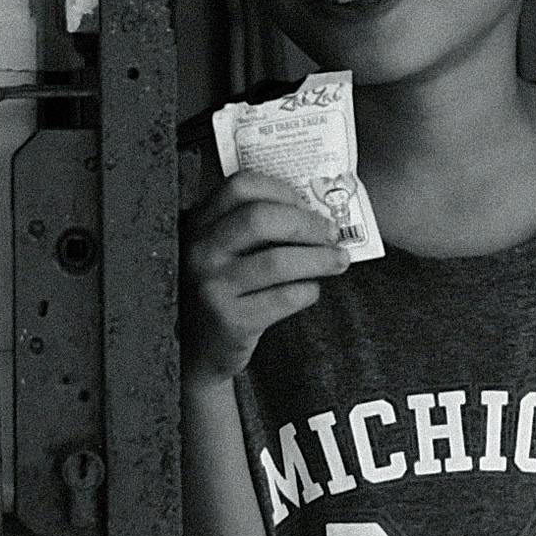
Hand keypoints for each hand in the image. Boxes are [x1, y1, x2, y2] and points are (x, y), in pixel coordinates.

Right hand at [184, 167, 343, 387]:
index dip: (281, 190)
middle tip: (331, 233)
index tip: (306, 204)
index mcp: (198, 223)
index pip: (240, 187)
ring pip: (278, 261)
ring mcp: (212, 286)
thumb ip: (250, 226)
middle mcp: (200, 251)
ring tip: (338, 260)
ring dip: (319, 258)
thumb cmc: (222, 290)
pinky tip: (310, 290)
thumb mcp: (220, 250)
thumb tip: (313, 211)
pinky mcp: (230, 320)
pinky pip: (284, 298)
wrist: (197, 348)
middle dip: (307, 224)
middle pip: (261, 218)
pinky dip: (307, 291)